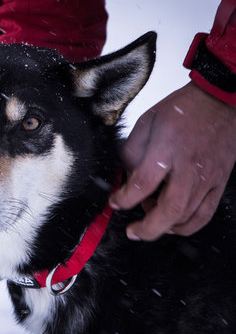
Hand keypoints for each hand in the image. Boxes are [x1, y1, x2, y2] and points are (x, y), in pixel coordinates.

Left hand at [109, 82, 235, 240]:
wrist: (220, 102)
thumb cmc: (183, 110)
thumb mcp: (146, 122)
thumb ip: (132, 151)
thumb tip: (124, 176)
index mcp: (166, 149)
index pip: (142, 184)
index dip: (124, 199)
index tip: (115, 202)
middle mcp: (188, 167)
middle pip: (169, 209)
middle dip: (147, 228)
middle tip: (132, 231)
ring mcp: (207, 178)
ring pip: (186, 216)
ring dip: (164, 225)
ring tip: (149, 218)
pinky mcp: (219, 183)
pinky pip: (205, 214)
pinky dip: (187, 226)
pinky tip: (173, 225)